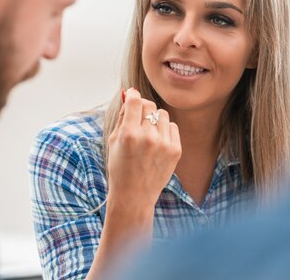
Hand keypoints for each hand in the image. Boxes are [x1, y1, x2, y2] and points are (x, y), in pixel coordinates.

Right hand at [106, 88, 181, 209]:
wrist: (134, 196)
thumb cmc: (120, 167)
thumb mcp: (114, 140)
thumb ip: (123, 116)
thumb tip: (130, 94)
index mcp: (128, 134)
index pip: (135, 101)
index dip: (132, 94)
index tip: (131, 95)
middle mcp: (147, 138)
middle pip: (148, 105)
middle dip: (142, 109)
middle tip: (136, 121)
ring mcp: (164, 144)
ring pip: (162, 114)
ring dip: (154, 119)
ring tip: (147, 135)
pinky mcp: (175, 150)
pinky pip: (172, 127)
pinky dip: (164, 131)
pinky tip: (157, 143)